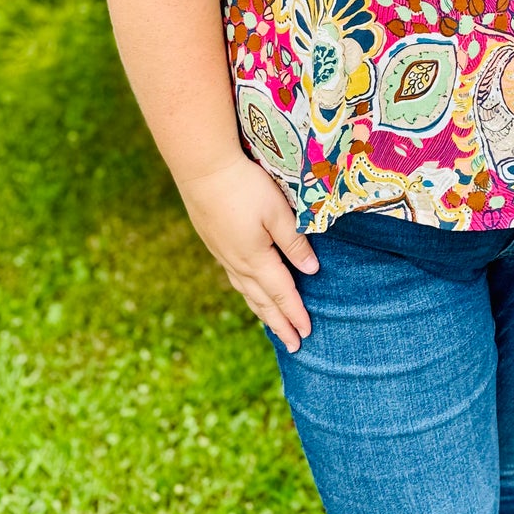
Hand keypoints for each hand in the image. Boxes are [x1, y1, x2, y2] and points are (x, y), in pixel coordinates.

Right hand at [177, 155, 319, 350]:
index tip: (307, 333)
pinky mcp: (215, 243)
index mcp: (256, 259)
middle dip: (280, 323)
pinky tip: (250, 291)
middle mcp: (237, 263)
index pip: (282, 293)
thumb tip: (311, 271)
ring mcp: (223, 254)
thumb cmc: (245, 186)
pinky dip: (248, 293)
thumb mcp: (278, 212)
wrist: (202, 169)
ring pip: (246, 291)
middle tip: (294, 345)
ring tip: (274, 326)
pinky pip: (235, 278)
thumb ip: (294, 243)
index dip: (296, 314)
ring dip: (262, 311)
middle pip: (262, 300)